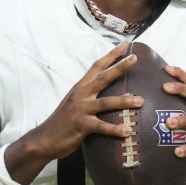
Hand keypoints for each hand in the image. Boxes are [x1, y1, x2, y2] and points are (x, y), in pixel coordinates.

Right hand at [6, 43, 142, 183]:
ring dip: (124, 101)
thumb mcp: (75, 103)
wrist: (44, 139)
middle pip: (103, 77)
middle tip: (135, 58)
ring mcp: (81, 109)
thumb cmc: (63, 121)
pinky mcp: (81, 125)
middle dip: (119, 67)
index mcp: (81, 87)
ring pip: (106, 102)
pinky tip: (127, 131)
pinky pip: (101, 127)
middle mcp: (81, 94)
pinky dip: (115, 129)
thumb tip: (112, 93)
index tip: (125, 45)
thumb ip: (90, 96)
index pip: (97, 66)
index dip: (111, 55)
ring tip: (140, 101)